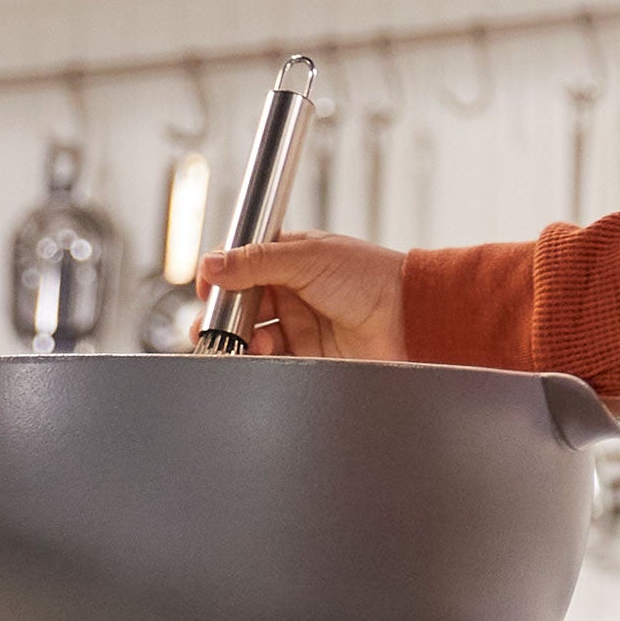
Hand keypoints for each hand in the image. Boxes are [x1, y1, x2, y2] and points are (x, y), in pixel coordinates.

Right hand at [209, 233, 409, 360]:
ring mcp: (300, 325)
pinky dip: (259, 362)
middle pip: (241, 304)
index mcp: (291, 259)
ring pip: (252, 335)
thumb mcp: (307, 258)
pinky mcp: (308, 357)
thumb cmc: (371, 278)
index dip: (221, 276)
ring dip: (241, 340)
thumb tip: (211, 263)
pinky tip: (260, 357)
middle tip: (215, 325)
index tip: (209, 289)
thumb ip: (256, 261)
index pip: (241, 264)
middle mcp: (292, 292)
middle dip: (224, 315)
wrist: (410, 319)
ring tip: (244, 343)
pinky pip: (272, 361)